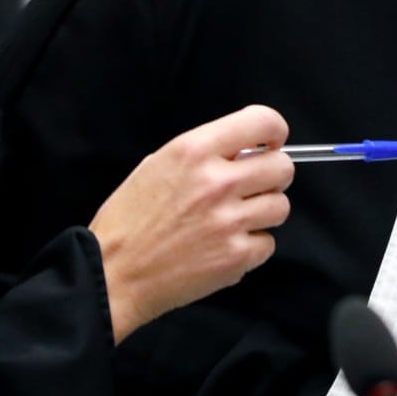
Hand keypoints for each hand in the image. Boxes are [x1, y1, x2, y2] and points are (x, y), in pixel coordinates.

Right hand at [88, 105, 294, 342]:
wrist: (114, 274)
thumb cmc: (129, 221)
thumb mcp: (157, 164)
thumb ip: (203, 154)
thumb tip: (244, 152)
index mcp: (195, 150)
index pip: (263, 122)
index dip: (275, 131)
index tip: (272, 143)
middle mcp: (216, 181)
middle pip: (282, 167)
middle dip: (272, 176)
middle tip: (253, 187)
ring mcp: (229, 220)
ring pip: (281, 206)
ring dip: (263, 212)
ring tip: (234, 220)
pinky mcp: (235, 257)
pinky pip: (268, 243)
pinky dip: (251, 247)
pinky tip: (225, 246)